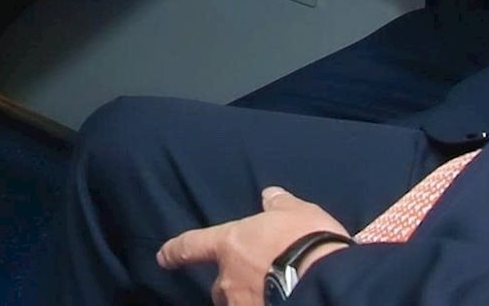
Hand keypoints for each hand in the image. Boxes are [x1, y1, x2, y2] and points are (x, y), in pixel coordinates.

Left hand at [156, 187, 349, 305]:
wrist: (325, 282)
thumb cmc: (307, 240)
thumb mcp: (298, 213)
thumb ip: (279, 205)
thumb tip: (269, 195)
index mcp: (231, 244)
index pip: (193, 245)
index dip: (176, 251)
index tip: (163, 257)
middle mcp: (229, 278)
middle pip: (219, 285)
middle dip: (231, 284)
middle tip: (254, 278)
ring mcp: (241, 304)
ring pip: (235, 304)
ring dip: (247, 299)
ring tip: (271, 294)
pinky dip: (262, 305)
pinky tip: (280, 302)